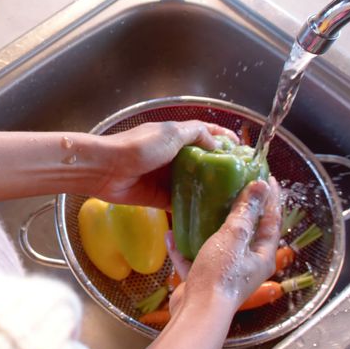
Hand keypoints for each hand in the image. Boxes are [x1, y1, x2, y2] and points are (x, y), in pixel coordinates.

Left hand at [90, 121, 237, 208]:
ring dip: (209, 192)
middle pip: (202, 162)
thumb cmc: (137, 147)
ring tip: (233, 200)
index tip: (244, 150)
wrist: (105, 170)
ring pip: (193, 184)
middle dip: (221, 170)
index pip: (206, 133)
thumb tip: (216, 143)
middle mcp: (173, 156)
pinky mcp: (159, 197)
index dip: (225, 139)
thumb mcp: (170, 133)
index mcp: (176, 136)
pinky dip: (192, 208)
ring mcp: (166, 177)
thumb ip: (195, 134)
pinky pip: (180, 203)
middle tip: (244, 181)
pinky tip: (209, 215)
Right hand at [167, 177, 282, 314]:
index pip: (272, 220)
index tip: (266, 177)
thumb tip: (259, 187)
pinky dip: (184, 248)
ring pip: (220, 245)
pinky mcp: (204, 279)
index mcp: (261, 255)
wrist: (197, 311)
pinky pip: (195, 258)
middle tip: (235, 187)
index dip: (271, 198)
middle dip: (242, 210)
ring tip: (202, 207)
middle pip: (248, 231)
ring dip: (210, 227)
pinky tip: (171, 235)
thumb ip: (244, 212)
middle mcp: (247, 264)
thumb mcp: (233, 238)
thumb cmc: (220, 275)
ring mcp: (225, 272)